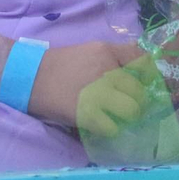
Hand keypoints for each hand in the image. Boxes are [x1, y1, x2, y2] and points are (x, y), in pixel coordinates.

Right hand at [29, 40, 151, 135]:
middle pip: (138, 90)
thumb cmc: (58, 65)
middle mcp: (106, 69)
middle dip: (137, 102)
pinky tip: (101, 125)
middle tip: (128, 107)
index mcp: (105, 51)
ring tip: (116, 117)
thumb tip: (135, 74)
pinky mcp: (87, 113)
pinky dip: (109, 128)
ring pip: (131, 110)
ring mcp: (98, 92)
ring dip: (126, 117)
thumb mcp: (88, 51)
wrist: (29, 76)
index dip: (148, 75)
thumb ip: (111, 59)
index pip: (140, 59)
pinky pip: (112, 127)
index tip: (146, 85)